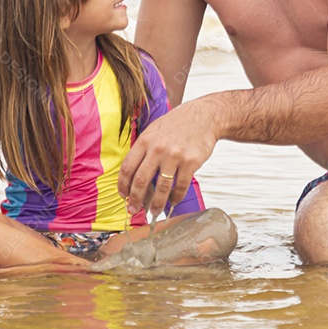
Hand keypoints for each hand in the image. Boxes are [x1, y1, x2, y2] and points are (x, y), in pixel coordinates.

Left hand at [118, 99, 218, 215]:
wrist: (204, 116)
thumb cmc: (178, 124)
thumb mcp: (154, 130)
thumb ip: (144, 149)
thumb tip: (134, 176)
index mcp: (145, 141)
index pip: (127, 168)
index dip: (123, 185)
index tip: (123, 195)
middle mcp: (158, 149)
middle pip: (141, 180)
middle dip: (136, 199)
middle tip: (134, 210)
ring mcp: (174, 156)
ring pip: (161, 188)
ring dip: (156, 204)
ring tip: (154, 212)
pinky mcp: (190, 162)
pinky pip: (180, 186)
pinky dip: (176, 197)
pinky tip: (173, 202)